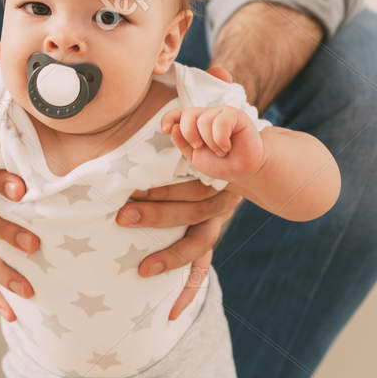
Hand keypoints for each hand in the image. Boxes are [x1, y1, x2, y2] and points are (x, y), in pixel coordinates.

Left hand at [114, 63, 243, 320]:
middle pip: (190, 211)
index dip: (168, 183)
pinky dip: (188, 293)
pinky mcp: (210, 238)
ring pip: (197, 244)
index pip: (195, 179)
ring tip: (139, 270)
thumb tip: (218, 63)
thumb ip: (218, 87)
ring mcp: (217, 222)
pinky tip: (170, 314)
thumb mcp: (226, 107)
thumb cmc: (228, 130)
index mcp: (220, 168)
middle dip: (156, 215)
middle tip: (120, 215)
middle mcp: (222, 199)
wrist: (256, 154)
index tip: (135, 183)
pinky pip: (201, 269)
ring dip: (169, 257)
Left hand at [159, 103, 265, 182]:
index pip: (178, 114)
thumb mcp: (195, 156)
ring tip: (220, 150)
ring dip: (210, 143)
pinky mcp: (235, 115)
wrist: (243, 170)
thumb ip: (183, 142)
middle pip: (188, 114)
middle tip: (200, 147)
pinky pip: (220, 121)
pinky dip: (221, 139)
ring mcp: (221, 113)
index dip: (168, 118)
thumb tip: (173, 127)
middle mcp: (207, 115)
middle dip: (190, 134)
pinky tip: (227, 146)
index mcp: (195, 124)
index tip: (164, 130)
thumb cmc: (221, 163)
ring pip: (204, 120)